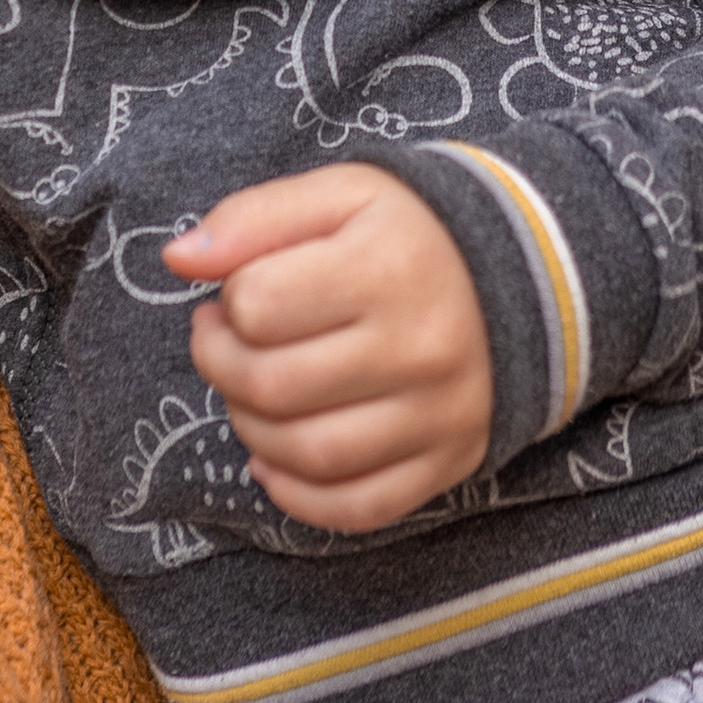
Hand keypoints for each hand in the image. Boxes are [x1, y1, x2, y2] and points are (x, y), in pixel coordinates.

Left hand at [164, 164, 492, 530]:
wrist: (525, 277)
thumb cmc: (411, 232)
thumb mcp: (340, 194)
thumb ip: (254, 218)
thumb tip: (177, 259)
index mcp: (386, 267)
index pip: (259, 305)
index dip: (225, 303)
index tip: (231, 297)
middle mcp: (419, 348)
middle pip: (273, 386)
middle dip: (221, 368)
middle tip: (224, 345)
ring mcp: (438, 416)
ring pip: (309, 455)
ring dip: (251, 430)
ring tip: (251, 392)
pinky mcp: (448, 463)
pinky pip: (359, 508)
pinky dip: (300, 498)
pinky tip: (275, 460)